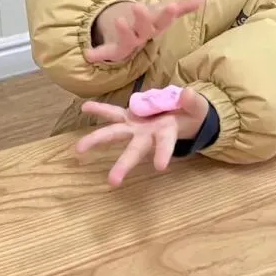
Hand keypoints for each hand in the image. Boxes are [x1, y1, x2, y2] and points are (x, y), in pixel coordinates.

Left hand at [76, 87, 209, 185]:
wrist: (183, 114)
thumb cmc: (192, 115)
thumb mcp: (198, 109)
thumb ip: (193, 102)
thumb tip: (186, 93)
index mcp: (166, 134)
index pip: (165, 145)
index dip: (162, 154)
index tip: (160, 166)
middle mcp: (147, 135)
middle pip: (134, 151)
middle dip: (123, 165)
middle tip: (113, 181)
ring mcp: (135, 126)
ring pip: (115, 134)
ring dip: (96, 140)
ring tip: (78, 149)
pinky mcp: (130, 116)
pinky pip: (113, 113)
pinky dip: (99, 110)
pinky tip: (84, 108)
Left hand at [85, 0, 203, 63]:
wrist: (131, 39)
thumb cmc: (149, 22)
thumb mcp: (164, 12)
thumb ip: (183, 6)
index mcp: (155, 26)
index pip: (164, 19)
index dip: (169, 13)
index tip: (173, 5)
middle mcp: (143, 36)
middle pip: (145, 29)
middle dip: (143, 18)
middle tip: (138, 6)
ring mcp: (128, 44)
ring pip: (128, 40)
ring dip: (123, 31)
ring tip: (119, 21)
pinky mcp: (113, 50)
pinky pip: (106, 53)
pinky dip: (98, 54)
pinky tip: (88, 54)